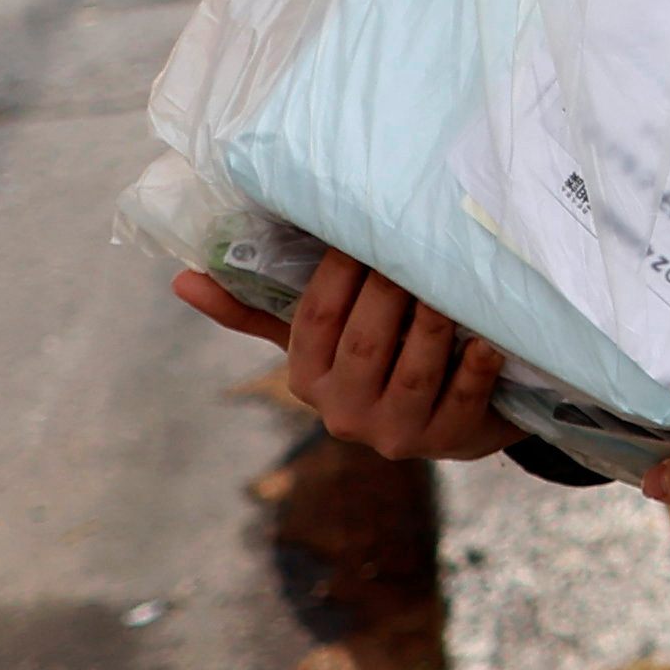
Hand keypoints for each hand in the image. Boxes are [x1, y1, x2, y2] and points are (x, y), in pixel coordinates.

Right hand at [177, 251, 513, 466]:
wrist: (452, 420)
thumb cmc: (379, 362)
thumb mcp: (319, 341)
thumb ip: (259, 310)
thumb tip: (181, 278)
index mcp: (307, 381)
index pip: (315, 321)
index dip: (339, 274)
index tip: (361, 228)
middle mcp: (344, 413)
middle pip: (366, 343)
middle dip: (390, 291)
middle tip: (415, 241)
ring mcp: (396, 433)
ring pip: (415, 371)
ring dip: (435, 323)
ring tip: (451, 281)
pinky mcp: (448, 441)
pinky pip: (463, 399)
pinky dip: (476, 366)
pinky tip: (488, 336)